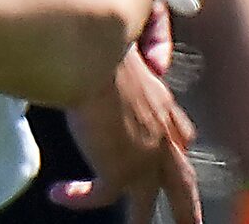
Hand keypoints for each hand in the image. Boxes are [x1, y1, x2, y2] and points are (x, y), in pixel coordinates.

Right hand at [53, 44, 199, 222]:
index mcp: (162, 105)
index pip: (180, 135)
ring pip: (149, 203)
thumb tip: (124, 68)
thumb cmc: (100, 43)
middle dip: (189, 208)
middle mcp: (161, 134)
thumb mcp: (120, 57)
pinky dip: (79, 198)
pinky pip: (101, 198)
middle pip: (182, 181)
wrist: (94, 53)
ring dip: (141, 221)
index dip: (177, 150)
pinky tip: (60, 194)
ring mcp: (145, 157)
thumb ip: (123, 69)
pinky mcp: (121, 172)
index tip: (177, 154)